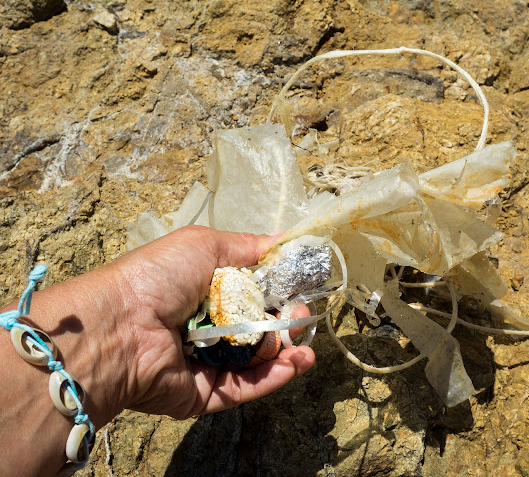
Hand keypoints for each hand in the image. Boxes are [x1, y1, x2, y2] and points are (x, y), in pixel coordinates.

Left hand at [111, 226, 315, 418]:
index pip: (253, 293)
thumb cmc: (159, 277)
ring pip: (258, 360)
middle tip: (300, 314)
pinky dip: (275, 376)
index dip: (279, 290)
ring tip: (303, 342)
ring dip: (286, 351)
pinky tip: (297, 362)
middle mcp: (209, 327)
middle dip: (286, 321)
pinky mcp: (207, 393)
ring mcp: (208, 363)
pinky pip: (247, 386)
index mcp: (205, 292)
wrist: (120, 326)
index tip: (303, 286)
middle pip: (259, 328)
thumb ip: (247, 246)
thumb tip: (282, 239)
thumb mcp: (204, 245)